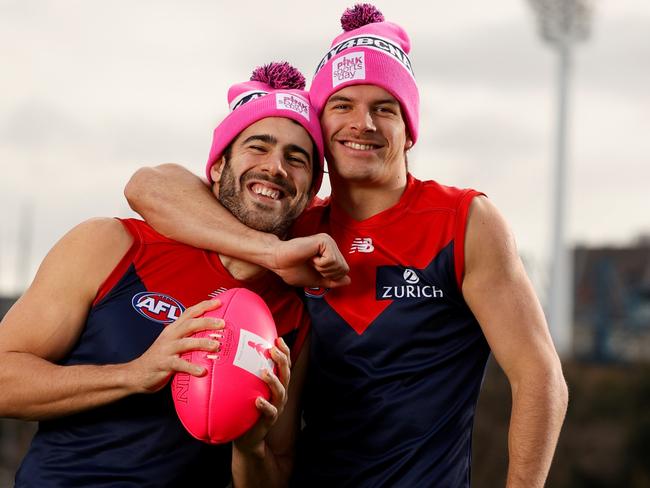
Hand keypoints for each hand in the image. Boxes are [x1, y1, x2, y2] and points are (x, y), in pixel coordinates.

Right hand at [127, 299, 224, 393]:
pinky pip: (179, 365)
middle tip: (222, 324)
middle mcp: (170, 336)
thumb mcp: (174, 343)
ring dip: (201, 343)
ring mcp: (166, 349)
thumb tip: (213, 336)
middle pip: (189, 324)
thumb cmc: (160, 357)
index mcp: (173, 329)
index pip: (189, 312)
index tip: (219, 302)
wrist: (136, 373)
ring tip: (216, 346)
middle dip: (206, 322)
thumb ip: (189, 337)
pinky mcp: (163, 364)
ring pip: (185, 343)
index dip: (204, 306)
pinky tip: (202, 371)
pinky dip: (191, 367)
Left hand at [233, 337, 290, 454]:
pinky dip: (266, 406)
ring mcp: (276, 408)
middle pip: (286, 374)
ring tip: (265, 371)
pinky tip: (259, 400)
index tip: (278, 338)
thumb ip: (246, 374)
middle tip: (273, 349)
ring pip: (280, 391)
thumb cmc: (247, 409)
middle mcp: (280, 394)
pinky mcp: (269, 421)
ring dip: (273, 380)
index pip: (284, 365)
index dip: (284, 352)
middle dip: (282, 360)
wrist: (248, 438)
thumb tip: (232, 351)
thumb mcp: (249, 389)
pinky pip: (270, 413)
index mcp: (277, 385)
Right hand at [270, 233, 350, 287]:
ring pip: (338, 265)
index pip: (344, 271)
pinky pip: (331, 260)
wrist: (279, 263)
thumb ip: (332, 280)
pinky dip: (319, 264)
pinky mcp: (324, 240)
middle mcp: (331, 244)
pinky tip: (310, 257)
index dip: (330, 277)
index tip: (315, 270)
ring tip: (310, 261)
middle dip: (328, 274)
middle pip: (344, 269)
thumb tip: (348, 280)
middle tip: (313, 266)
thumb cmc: (294, 270)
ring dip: (322, 269)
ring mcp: (329, 241)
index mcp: (330, 252)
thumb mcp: (316, 280)